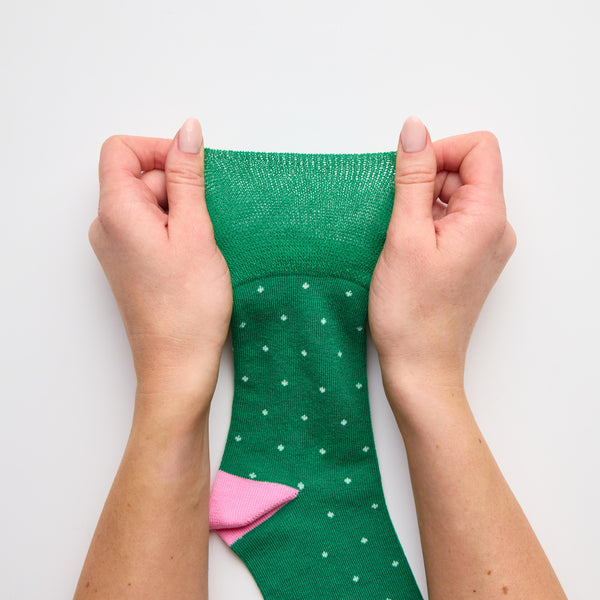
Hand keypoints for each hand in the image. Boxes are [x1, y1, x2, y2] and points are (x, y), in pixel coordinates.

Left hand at [89, 118, 231, 417]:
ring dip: (181, 210)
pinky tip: (196, 254)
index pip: (121, 150)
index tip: (193, 171)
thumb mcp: (196, 231)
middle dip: (177, 186)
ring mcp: (118, 246)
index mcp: (116, 212)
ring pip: (149, 203)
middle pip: (138, 176)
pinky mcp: (132, 263)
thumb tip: (187, 132)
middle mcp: (107, 226)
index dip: (159, 150)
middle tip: (205, 220)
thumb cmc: (188, 306)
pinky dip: (176, 229)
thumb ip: (188, 177)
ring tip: (203, 243)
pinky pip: (151, 227)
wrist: (178, 364)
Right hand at [369, 117, 515, 400]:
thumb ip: (412, 177)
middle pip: (466, 171)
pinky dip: (426, 222)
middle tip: (399, 217)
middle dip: (427, 180)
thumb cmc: (411, 312)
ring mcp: (484, 245)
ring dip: (422, 203)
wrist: (419, 366)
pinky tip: (406, 247)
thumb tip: (415, 129)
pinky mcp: (469, 259)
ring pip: (455, 196)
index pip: (479, 148)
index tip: (408, 178)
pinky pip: (451, 220)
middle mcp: (495, 228)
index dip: (439, 151)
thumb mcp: (405, 235)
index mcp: (488, 217)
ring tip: (401, 238)